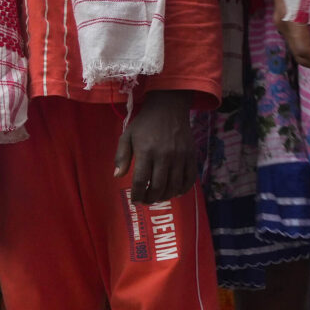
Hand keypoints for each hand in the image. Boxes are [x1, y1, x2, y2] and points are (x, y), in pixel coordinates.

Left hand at [114, 89, 199, 203]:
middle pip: (158, 187)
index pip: (141, 181)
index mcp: (146, 151)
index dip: (137, 195)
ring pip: (174, 186)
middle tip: (146, 201)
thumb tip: (118, 176)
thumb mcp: (127, 136)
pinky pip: (190, 179)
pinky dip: (182, 189)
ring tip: (158, 197)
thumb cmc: (145, 123)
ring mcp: (180, 156)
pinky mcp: (192, 156)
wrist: (168, 108)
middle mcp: (164, 156)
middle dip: (150, 199)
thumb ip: (121, 156)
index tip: (135, 201)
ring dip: (165, 196)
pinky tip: (174, 191)